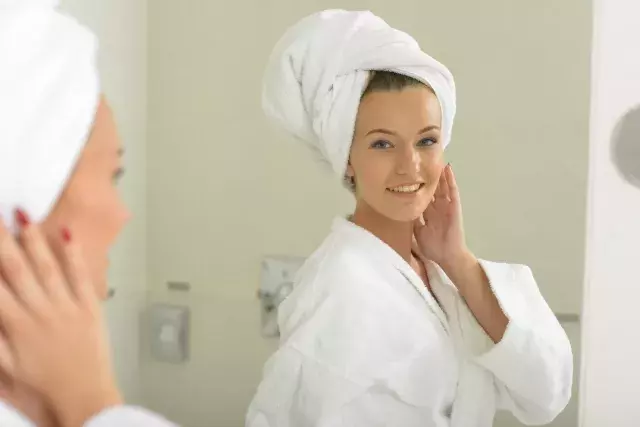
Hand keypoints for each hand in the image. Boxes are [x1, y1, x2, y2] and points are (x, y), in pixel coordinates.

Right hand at [0, 212, 121, 426]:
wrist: (85, 399)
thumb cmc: (44, 390)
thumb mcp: (5, 369)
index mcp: (16, 326)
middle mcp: (40, 311)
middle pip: (15, 269)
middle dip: (1, 240)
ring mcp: (67, 307)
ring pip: (47, 266)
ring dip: (33, 239)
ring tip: (22, 215)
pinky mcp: (90, 308)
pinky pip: (81, 276)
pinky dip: (73, 254)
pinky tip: (66, 234)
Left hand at [413, 164, 474, 272]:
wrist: (447, 256)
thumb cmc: (433, 247)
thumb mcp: (417, 232)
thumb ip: (411, 221)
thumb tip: (399, 211)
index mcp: (428, 213)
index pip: (421, 195)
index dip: (416, 185)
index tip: (408, 174)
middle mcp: (437, 207)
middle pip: (432, 187)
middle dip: (427, 175)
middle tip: (421, 161)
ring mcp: (446, 206)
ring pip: (442, 186)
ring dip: (439, 173)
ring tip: (435, 158)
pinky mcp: (454, 207)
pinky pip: (453, 191)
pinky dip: (450, 180)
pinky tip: (448, 169)